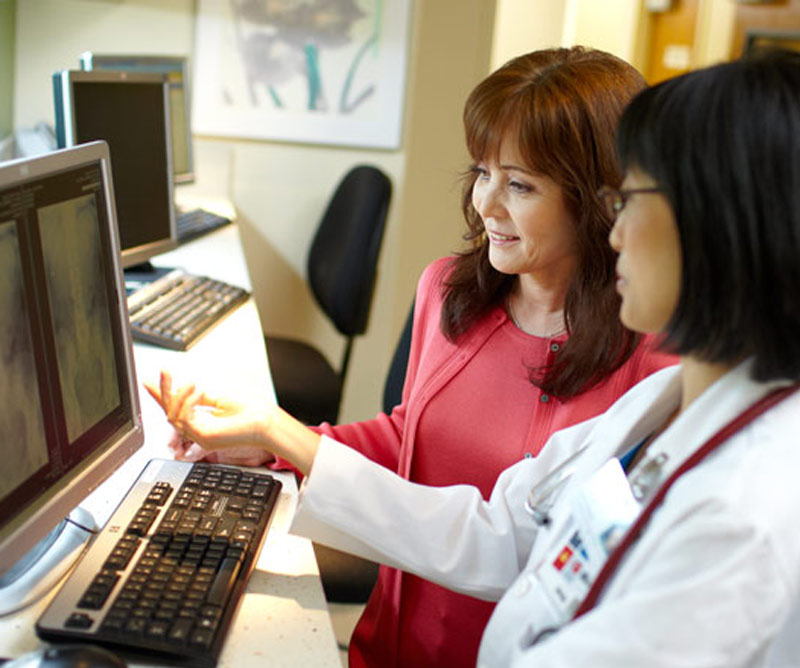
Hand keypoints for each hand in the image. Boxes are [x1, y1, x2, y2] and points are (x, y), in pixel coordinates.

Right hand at [145, 370, 320, 474]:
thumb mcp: (221, 399)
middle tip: (164, 372)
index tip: (149, 382)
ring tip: (192, 383)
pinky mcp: (203, 437)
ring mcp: (200, 436)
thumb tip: (186, 387)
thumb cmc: (252, 412)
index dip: (162, 395)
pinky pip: (184, 419)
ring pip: (173, 415)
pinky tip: (199, 392)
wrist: (268, 423)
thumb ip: (201, 397)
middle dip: (164, 391)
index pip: (176, 408)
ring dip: (179, 394)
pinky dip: (189, 402)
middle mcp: (198, 431)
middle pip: (170, 412)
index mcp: (203, 421)